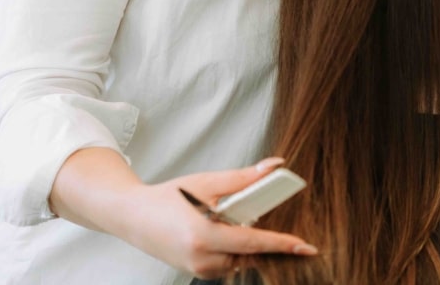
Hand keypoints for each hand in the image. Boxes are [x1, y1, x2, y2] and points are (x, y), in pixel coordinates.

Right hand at [114, 158, 317, 278]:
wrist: (133, 217)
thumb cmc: (167, 198)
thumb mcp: (206, 183)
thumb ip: (243, 178)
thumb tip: (274, 167)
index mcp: (203, 237)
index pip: (252, 243)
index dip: (281, 244)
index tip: (305, 246)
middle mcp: (201, 260)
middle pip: (249, 252)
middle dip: (261, 238)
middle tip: (259, 222)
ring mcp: (198, 270)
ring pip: (239, 260)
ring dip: (245, 243)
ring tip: (224, 220)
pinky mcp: (196, 273)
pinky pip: (227, 264)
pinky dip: (232, 249)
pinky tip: (220, 232)